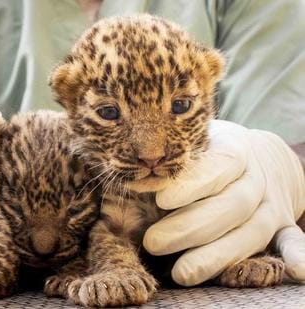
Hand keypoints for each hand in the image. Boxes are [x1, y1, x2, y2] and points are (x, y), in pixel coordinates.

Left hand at [143, 120, 304, 285]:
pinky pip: (292, 240)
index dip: (192, 184)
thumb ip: (171, 167)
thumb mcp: (193, 146)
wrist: (260, 157)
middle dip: (190, 228)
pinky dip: (298, 255)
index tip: (162, 200)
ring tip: (181, 273)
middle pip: (230, 205)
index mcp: (235, 150)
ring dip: (218, 255)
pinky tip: (297, 272)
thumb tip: (137, 184)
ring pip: (252, 231)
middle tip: (153, 242)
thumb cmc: (210, 154)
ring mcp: (272, 204)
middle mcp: (256, 179)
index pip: (218, 166)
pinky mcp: (282, 225)